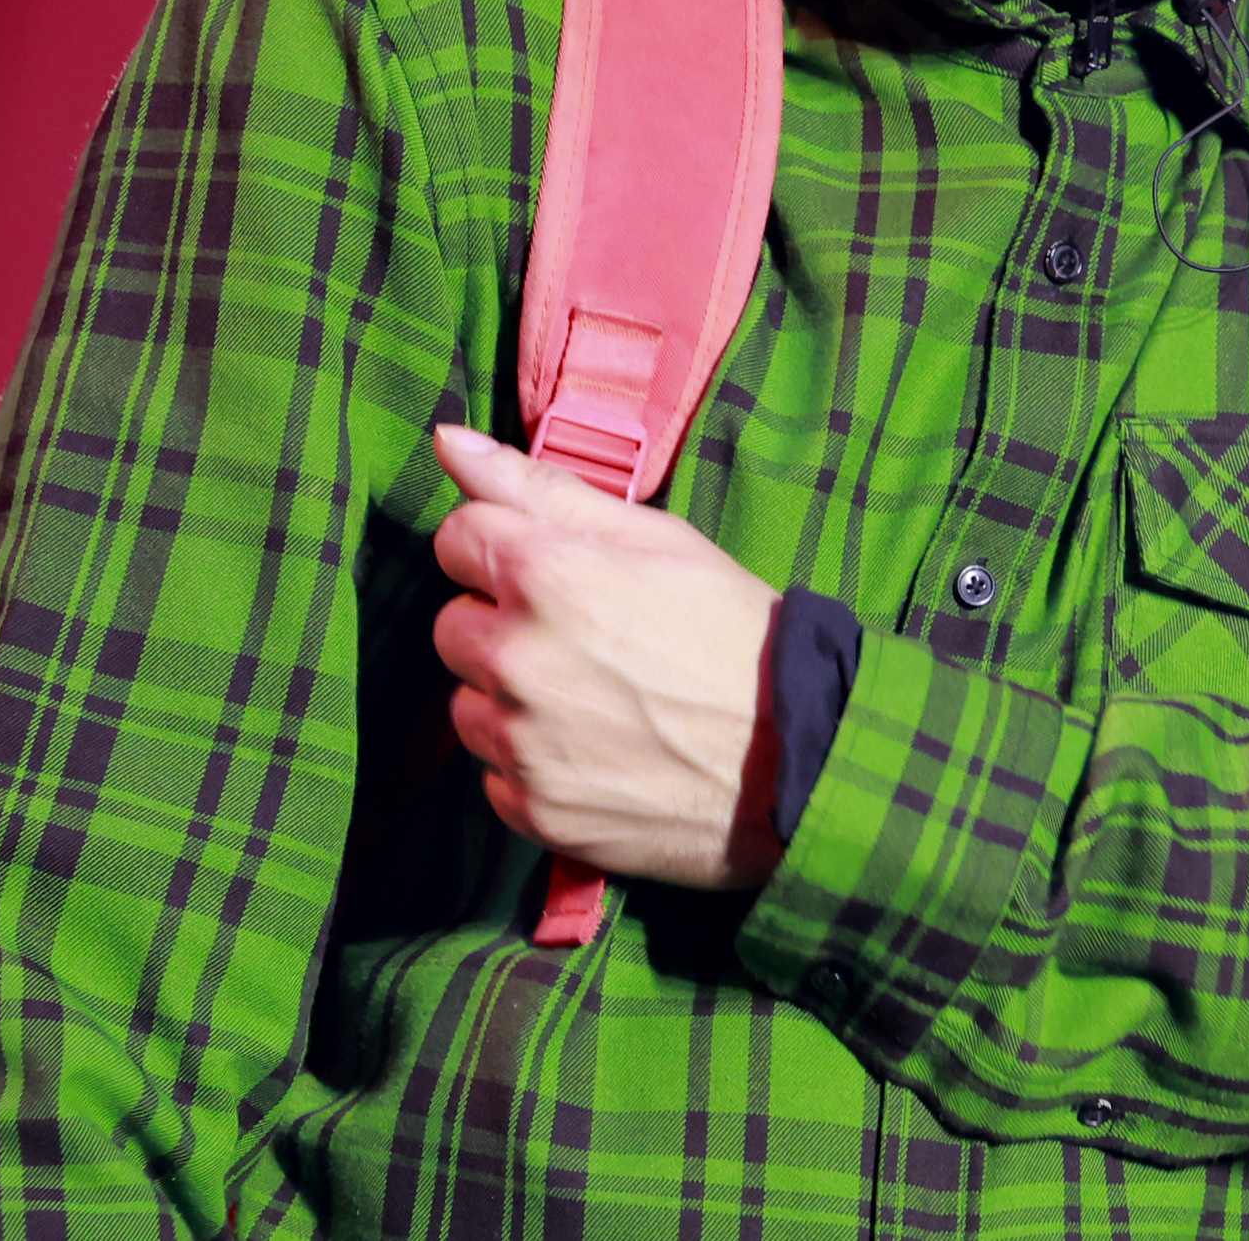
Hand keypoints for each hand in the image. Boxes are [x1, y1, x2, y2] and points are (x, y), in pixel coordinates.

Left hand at [429, 424, 786, 889]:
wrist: (797, 756)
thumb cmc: (733, 635)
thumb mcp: (655, 538)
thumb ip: (540, 487)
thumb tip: (450, 440)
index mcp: (545, 575)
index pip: (458, 539)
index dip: (505, 549)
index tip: (553, 571)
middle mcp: (516, 658)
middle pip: (454, 625)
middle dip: (503, 625)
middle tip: (585, 639)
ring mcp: (521, 742)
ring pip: (468, 704)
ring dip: (511, 699)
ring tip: (595, 700)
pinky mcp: (532, 809)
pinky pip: (494, 773)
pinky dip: (532, 763)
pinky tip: (596, 751)